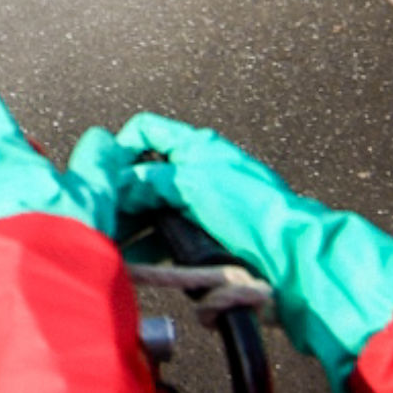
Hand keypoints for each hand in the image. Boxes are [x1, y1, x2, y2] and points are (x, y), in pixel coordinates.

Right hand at [113, 113, 392, 392]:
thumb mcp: (192, 183)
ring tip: (113, 243)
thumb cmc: (252, 211)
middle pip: (144, 174)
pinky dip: (149, 246)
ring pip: (152, 210)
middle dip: (122, 195)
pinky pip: (166, 238)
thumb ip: (148, 180)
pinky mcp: (204, 237)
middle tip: (101, 216)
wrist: (291, 256)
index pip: (146, 130)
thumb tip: (116, 184)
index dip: (122, 147)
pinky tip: (134, 262)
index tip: (103, 174)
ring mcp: (200, 205)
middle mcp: (197, 171)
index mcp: (198, 146)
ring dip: (132, 225)